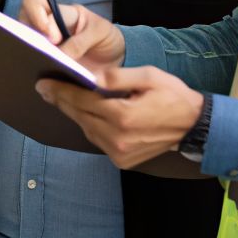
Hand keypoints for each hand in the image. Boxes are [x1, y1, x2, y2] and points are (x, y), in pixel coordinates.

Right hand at [17, 0, 124, 72]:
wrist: (117, 59)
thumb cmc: (108, 39)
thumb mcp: (100, 34)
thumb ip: (81, 41)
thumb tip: (60, 54)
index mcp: (63, 13)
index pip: (36, 5)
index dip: (38, 18)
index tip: (53, 39)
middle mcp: (49, 26)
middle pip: (22, 19)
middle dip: (26, 34)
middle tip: (42, 51)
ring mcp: (46, 44)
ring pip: (22, 41)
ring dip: (27, 51)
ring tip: (40, 64)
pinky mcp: (46, 61)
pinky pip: (31, 61)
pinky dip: (32, 66)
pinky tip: (43, 77)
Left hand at [32, 66, 202, 168]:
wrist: (194, 126)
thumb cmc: (172, 96)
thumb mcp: (149, 76)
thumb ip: (116, 77)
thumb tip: (90, 77)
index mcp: (123, 115)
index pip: (82, 100)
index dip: (61, 90)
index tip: (43, 83)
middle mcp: (117, 138)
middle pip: (79, 115)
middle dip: (62, 101)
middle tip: (45, 88)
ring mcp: (119, 153)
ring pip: (86, 129)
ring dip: (75, 113)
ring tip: (63, 98)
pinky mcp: (121, 161)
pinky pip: (97, 140)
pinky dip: (90, 126)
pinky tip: (87, 114)